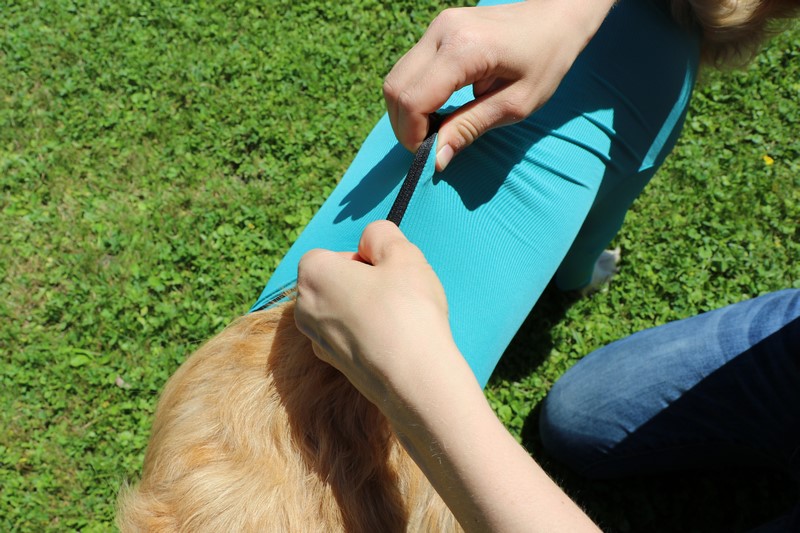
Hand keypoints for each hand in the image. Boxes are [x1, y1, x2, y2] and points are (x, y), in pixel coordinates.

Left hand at [294, 222, 598, 531]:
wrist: (415, 378)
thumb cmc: (407, 310)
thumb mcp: (402, 253)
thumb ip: (381, 234)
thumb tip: (370, 239)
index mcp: (312, 273)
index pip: (332, 253)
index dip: (363, 259)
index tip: (388, 272)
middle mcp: (304, 307)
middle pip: (335, 282)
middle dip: (363, 283)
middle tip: (397, 293)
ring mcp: (317, 340)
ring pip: (343, 311)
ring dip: (367, 310)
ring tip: (400, 318)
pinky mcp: (334, 366)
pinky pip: (351, 338)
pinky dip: (369, 336)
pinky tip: (396, 342)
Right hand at [383, 0, 612, 170]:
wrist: (557, 16)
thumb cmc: (546, 60)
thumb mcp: (516, 104)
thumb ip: (470, 128)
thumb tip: (435, 159)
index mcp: (464, 49)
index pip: (413, 100)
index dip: (412, 135)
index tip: (430, 156)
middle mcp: (442, 32)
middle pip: (396, 88)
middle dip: (404, 126)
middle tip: (429, 147)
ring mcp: (437, 27)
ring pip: (396, 78)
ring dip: (406, 112)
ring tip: (435, 130)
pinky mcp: (437, 30)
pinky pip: (409, 69)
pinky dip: (413, 96)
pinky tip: (437, 110)